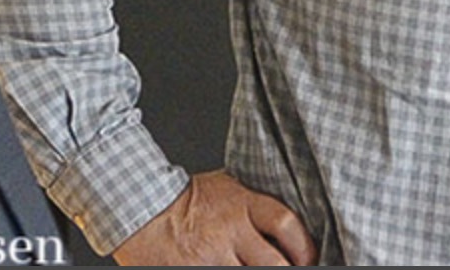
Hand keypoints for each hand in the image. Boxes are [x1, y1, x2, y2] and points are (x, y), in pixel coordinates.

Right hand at [112, 170, 315, 265]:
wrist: (141, 207)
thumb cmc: (186, 198)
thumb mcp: (227, 187)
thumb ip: (254, 205)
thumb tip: (285, 228)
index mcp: (242, 204)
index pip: (286, 225)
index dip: (305, 248)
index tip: (309, 259)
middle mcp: (230, 231)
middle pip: (275, 264)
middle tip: (287, 269)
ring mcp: (211, 257)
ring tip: (253, 268)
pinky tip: (231, 269)